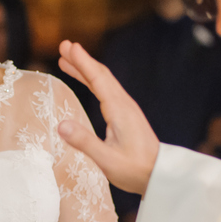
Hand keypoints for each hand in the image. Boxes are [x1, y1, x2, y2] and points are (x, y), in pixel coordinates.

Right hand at [56, 40, 157, 195]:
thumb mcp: (107, 160)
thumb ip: (84, 142)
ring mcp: (126, 109)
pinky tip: (86, 82)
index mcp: (119, 110)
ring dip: (86, 69)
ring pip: (104, 81)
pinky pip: (107, 91)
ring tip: (67, 59)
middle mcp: (124, 104)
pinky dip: (93, 81)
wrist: (159, 175)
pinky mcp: (126, 115)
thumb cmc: (135, 170)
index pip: (99, 79)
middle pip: (101, 75)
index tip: (70, 46)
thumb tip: (61, 125)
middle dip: (82, 60)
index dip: (83, 62)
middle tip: (64, 46)